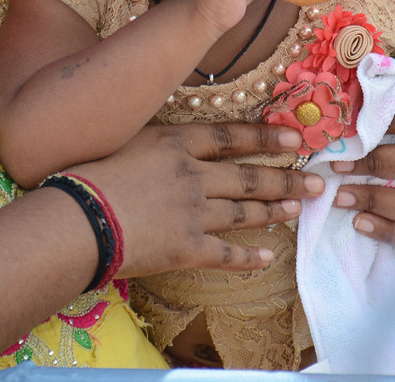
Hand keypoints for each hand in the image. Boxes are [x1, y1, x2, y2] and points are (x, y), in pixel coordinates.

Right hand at [71, 122, 322, 277]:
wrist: (79, 219)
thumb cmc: (89, 174)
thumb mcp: (126, 140)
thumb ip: (157, 141)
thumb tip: (173, 138)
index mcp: (177, 143)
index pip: (232, 137)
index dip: (267, 138)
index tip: (295, 138)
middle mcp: (194, 175)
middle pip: (250, 176)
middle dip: (287, 179)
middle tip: (316, 181)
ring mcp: (195, 212)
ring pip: (245, 212)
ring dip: (276, 211)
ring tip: (298, 209)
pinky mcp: (189, 248)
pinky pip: (228, 254)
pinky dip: (250, 256)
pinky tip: (269, 255)